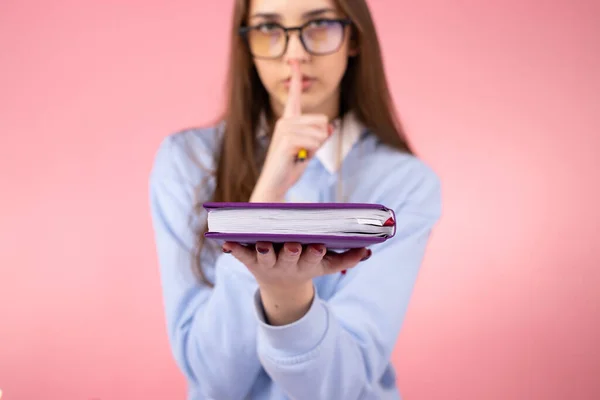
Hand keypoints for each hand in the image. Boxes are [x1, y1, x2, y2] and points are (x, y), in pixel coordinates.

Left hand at [222, 242, 371, 325]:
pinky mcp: (250, 261)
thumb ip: (348, 257)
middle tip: (293, 244)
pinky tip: (227, 240)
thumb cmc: (308, 264)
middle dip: (291, 251)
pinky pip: (240, 255)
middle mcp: (287, 265)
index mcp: (307, 264)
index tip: (318, 246)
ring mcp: (267, 263)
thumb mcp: (328, 264)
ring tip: (261, 241)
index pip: (314, 260)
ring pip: (264, 257)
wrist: (281, 286)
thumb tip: (368, 250)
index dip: (315, 254)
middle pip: (289, 258)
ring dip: (263, 250)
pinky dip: (234, 248)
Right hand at [251, 61, 332, 201]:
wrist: (275, 184)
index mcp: (288, 120)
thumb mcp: (309, 150)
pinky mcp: (286, 141)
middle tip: (305, 152)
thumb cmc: (290, 166)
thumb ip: (320, 136)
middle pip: (322, 120)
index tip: (294, 60)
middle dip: (320, 139)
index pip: (294, 95)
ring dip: (316, 148)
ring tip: (300, 156)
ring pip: (320, 132)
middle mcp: (284, 121)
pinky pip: (314, 141)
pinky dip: (312, 152)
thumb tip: (331, 126)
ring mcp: (284, 130)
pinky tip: (298, 158)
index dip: (295, 76)